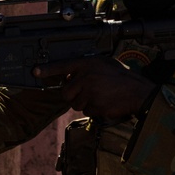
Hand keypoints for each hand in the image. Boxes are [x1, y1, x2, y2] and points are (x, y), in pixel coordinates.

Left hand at [35, 57, 152, 118]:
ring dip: (85, 103)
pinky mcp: (94, 105)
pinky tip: (105, 103)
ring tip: (100, 96)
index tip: (36, 71)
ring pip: (75, 103)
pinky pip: (86, 111)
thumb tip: (71, 75)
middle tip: (85, 93)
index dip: (48, 70)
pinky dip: (94, 110)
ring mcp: (90, 91)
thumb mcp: (105, 64)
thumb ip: (87, 68)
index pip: (63, 66)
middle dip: (73, 95)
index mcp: (89, 63)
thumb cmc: (123, 78)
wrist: (138, 92)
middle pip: (66, 92)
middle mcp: (86, 76)